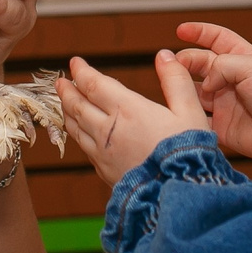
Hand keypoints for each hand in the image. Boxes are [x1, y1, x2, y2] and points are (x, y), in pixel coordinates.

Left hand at [57, 51, 206, 184]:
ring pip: (76, 128)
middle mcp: (109, 130)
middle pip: (78, 105)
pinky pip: (84, 148)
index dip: (82, 72)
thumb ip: (176, 81)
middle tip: (60, 81)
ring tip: (65, 103)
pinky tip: (81, 133)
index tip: (75, 62)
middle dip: (67, 91)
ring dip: (68, 112)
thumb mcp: (190, 112)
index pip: (94, 85)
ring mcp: (103, 153)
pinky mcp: (104, 171)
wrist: (179, 197)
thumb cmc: (188, 153)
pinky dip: (77, 133)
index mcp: (128, 110)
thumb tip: (164, 55)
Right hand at [173, 22, 251, 164]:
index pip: (218, 39)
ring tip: (169, 83)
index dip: (199, 33)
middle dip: (185, 60)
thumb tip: (204, 84)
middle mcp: (232, 79)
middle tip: (171, 63)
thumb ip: (222, 66)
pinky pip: (197, 118)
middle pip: (201, 64)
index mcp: (243, 59)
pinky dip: (186, 112)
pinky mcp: (221, 125)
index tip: (180, 31)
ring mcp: (225, 102)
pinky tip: (178, 107)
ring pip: (194, 90)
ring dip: (181, 85)